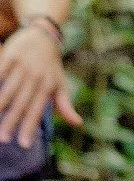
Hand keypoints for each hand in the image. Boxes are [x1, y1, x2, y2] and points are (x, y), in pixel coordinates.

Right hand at [0, 20, 75, 146]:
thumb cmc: (52, 66)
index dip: (30, 128)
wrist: (45, 35)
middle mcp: (36, 77)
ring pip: (8, 89)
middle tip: (3, 140)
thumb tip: (78, 123)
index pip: (37, 111)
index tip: (23, 145)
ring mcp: (23, 65)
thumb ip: (65, 105)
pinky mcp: (12, 55)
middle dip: (11, 123)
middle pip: (21, 104)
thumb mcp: (61, 84)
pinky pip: (1, 71)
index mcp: (48, 86)